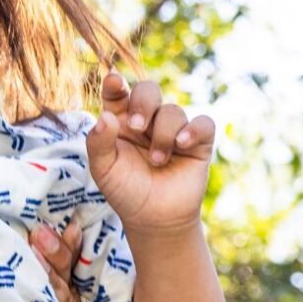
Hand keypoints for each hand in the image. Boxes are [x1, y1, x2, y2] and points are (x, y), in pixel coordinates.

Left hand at [86, 72, 215, 235]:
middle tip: (137, 126)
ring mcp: (174, 129)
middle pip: (149, 90)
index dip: (115, 84)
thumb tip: (105, 117)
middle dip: (144, 103)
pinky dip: (194, 130)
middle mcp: (148, 120)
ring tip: (157, 161)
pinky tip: (182, 144)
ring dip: (163, 135)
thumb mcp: (103, 169)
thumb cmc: (125, 191)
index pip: (117, 93)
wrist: (154, 219)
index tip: (113, 82)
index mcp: (121, 120)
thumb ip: (99, 142)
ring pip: (173, 111)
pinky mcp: (198, 142)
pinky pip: (203, 123)